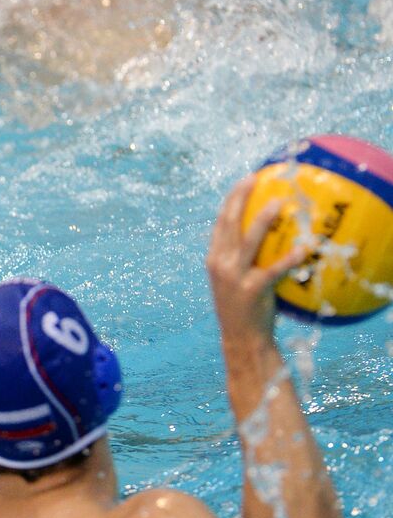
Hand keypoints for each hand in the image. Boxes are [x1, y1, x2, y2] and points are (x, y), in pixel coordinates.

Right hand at [206, 176, 306, 342]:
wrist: (241, 338)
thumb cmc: (242, 307)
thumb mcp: (232, 279)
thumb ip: (240, 257)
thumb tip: (263, 233)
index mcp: (214, 258)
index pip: (220, 222)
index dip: (231, 199)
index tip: (244, 181)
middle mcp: (220, 264)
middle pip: (229, 223)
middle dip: (240, 197)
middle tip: (254, 178)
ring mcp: (235, 276)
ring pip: (249, 240)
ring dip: (264, 219)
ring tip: (279, 203)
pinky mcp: (252, 290)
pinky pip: (274, 270)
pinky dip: (289, 258)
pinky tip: (304, 247)